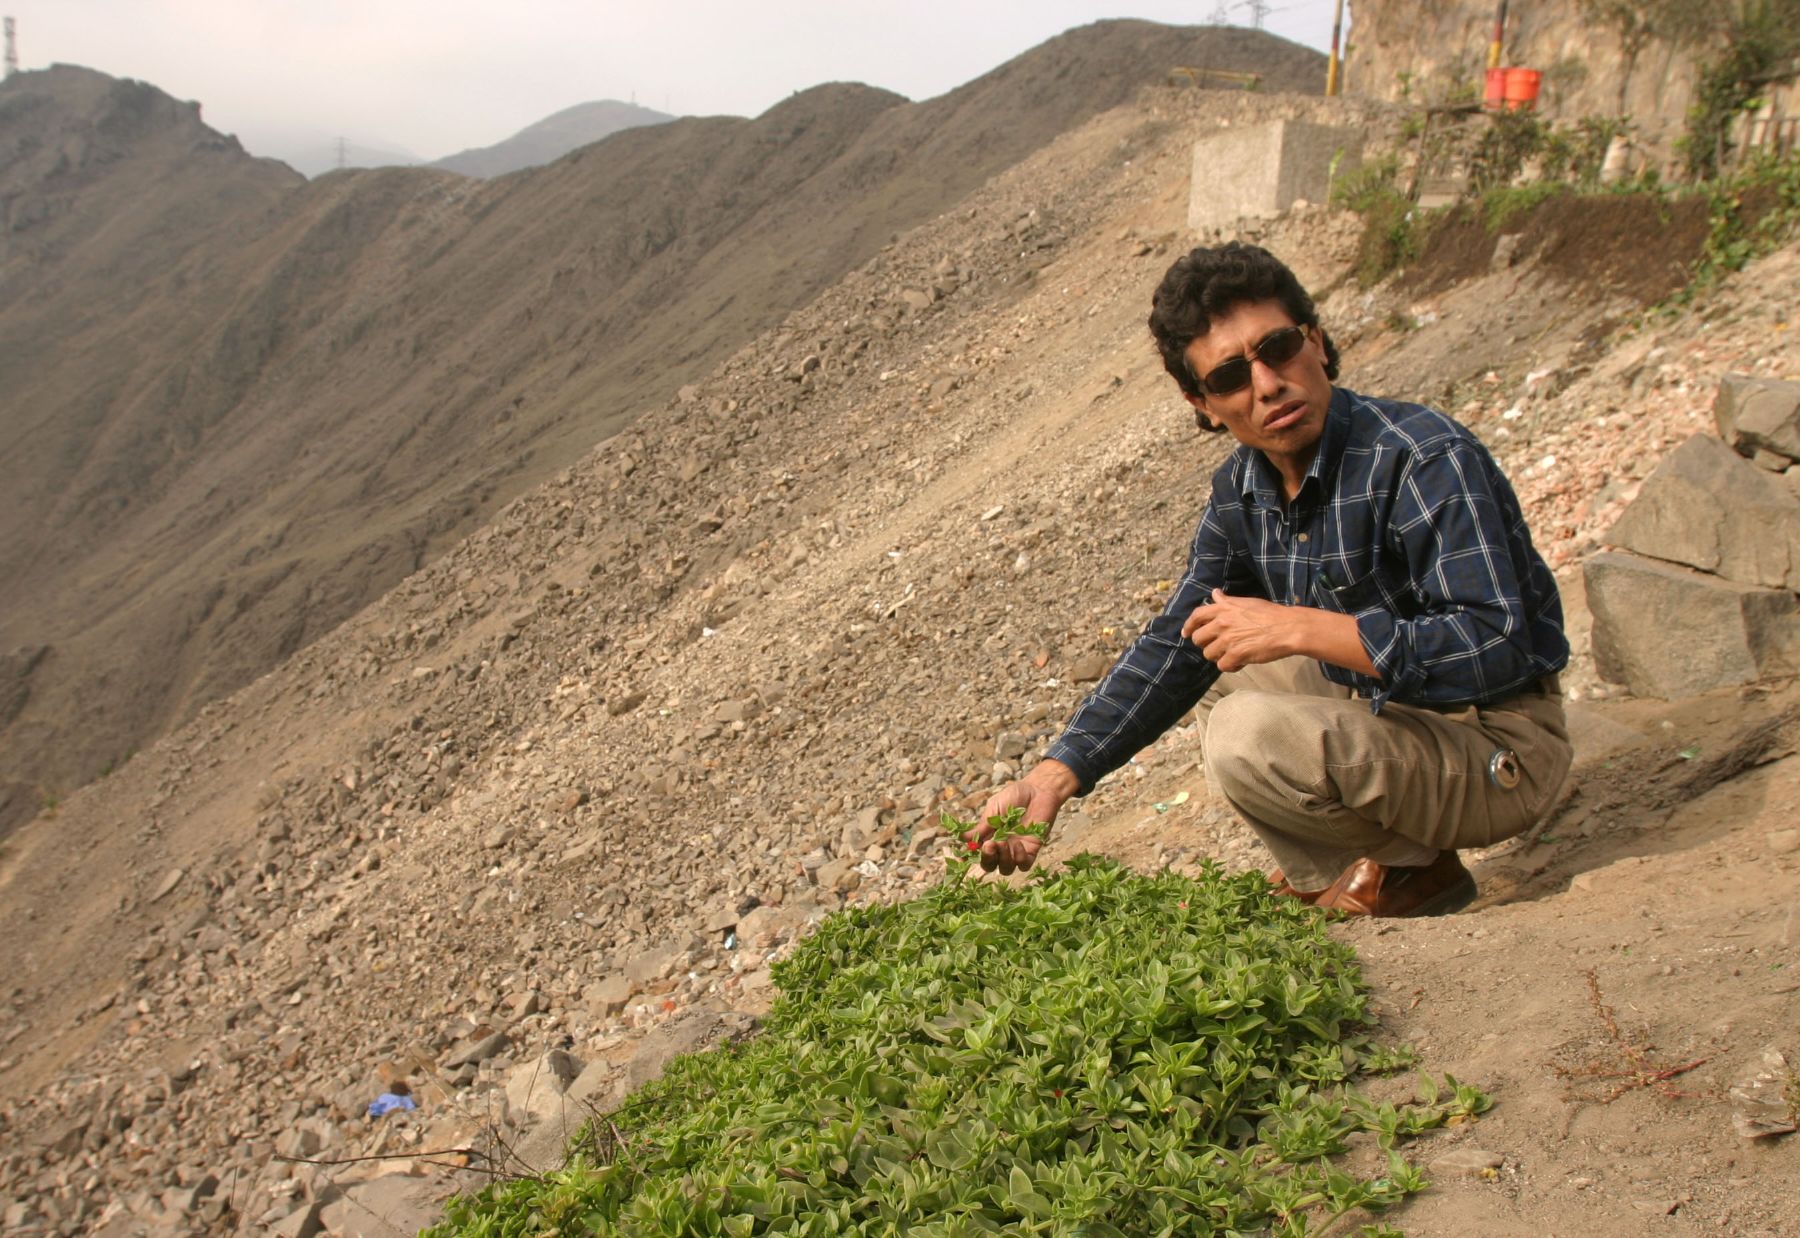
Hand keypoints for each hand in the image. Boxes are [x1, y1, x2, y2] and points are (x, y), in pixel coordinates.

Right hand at [967, 759, 1077, 873]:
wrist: (1038, 789)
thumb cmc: (1014, 796)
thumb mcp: (994, 808)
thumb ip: (982, 825)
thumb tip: (962, 838)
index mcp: (989, 836)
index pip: (977, 853)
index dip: (969, 859)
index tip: (963, 859)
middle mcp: (1002, 847)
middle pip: (990, 865)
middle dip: (987, 859)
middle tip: (989, 846)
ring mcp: (1016, 850)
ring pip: (1006, 869)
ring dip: (1002, 859)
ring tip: (1003, 843)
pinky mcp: (1032, 850)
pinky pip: (1024, 865)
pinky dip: (1019, 859)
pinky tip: (1019, 844)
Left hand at [1180, 588, 1297, 670]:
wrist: (1288, 628)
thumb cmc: (1271, 614)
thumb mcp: (1246, 602)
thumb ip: (1227, 601)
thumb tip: (1214, 593)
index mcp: (1224, 608)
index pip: (1196, 616)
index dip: (1188, 626)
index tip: (1186, 633)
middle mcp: (1222, 623)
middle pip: (1198, 639)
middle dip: (1207, 644)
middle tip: (1219, 646)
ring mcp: (1228, 639)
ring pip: (1209, 654)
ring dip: (1219, 656)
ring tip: (1234, 653)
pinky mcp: (1236, 654)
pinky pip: (1222, 665)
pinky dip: (1231, 666)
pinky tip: (1241, 661)